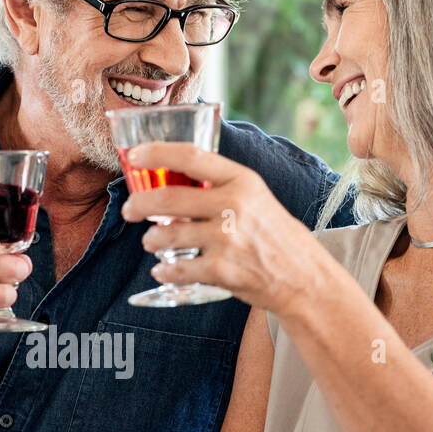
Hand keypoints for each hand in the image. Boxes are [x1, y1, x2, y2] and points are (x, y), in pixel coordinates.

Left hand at [119, 142, 323, 317]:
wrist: (303, 279)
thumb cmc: (276, 237)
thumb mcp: (256, 198)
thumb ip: (221, 187)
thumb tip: (175, 181)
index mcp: (243, 181)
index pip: (192, 157)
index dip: (157, 153)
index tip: (134, 155)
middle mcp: (234, 206)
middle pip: (168, 198)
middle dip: (138, 205)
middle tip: (129, 210)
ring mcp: (226, 240)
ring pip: (166, 236)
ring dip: (151, 240)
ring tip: (152, 241)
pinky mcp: (221, 271)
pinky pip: (177, 269)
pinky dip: (164, 271)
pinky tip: (164, 270)